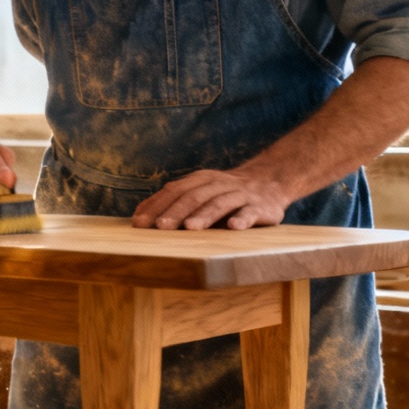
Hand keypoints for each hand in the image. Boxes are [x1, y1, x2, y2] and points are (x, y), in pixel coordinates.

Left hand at [132, 168, 291, 230]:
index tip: (139, 223)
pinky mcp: (261, 207)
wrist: (271, 181)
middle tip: (160, 227)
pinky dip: (242, 219)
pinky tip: (233, 227)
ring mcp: (240, 195)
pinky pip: (250, 212)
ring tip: (190, 228)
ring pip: (220, 204)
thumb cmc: (224, 193)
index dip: (156, 206)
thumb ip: (172, 201)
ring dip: (204, 215)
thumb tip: (137, 217)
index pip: (174, 191)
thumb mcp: (199, 191)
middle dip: (175, 212)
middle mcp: (218, 185)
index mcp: (200, 180)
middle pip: (194, 197)